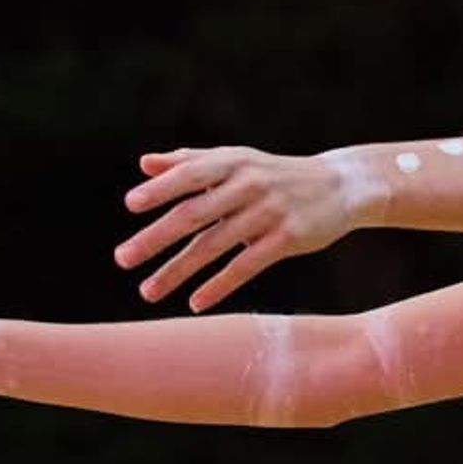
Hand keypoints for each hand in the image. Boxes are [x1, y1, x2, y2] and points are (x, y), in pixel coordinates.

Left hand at [117, 146, 369, 308]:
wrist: (340, 186)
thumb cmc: (275, 173)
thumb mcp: (236, 160)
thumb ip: (189, 161)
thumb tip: (143, 165)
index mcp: (232, 162)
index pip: (190, 174)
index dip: (162, 188)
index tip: (131, 205)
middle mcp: (248, 185)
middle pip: (194, 214)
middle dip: (155, 237)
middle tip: (122, 258)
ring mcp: (268, 213)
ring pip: (214, 246)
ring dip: (177, 271)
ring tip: (147, 292)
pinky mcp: (286, 240)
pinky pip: (246, 266)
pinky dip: (219, 286)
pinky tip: (195, 303)